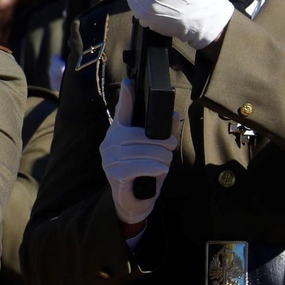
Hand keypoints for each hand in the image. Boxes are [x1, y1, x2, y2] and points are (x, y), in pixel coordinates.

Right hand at [101, 80, 181, 224]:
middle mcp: (110, 143)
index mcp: (119, 133)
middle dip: (160, 141)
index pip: (122, 110)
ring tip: (166, 162)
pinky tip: (160, 170)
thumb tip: (175, 115)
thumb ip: (164, 134)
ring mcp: (109, 159)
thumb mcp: (157, 152)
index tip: (130, 81)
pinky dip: (152, 167)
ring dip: (159, 156)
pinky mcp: (113, 174)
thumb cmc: (145, 173)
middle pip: (137, 135)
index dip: (126, 96)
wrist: (134, 202)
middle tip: (171, 147)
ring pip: (138, 151)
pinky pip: (134, 167)